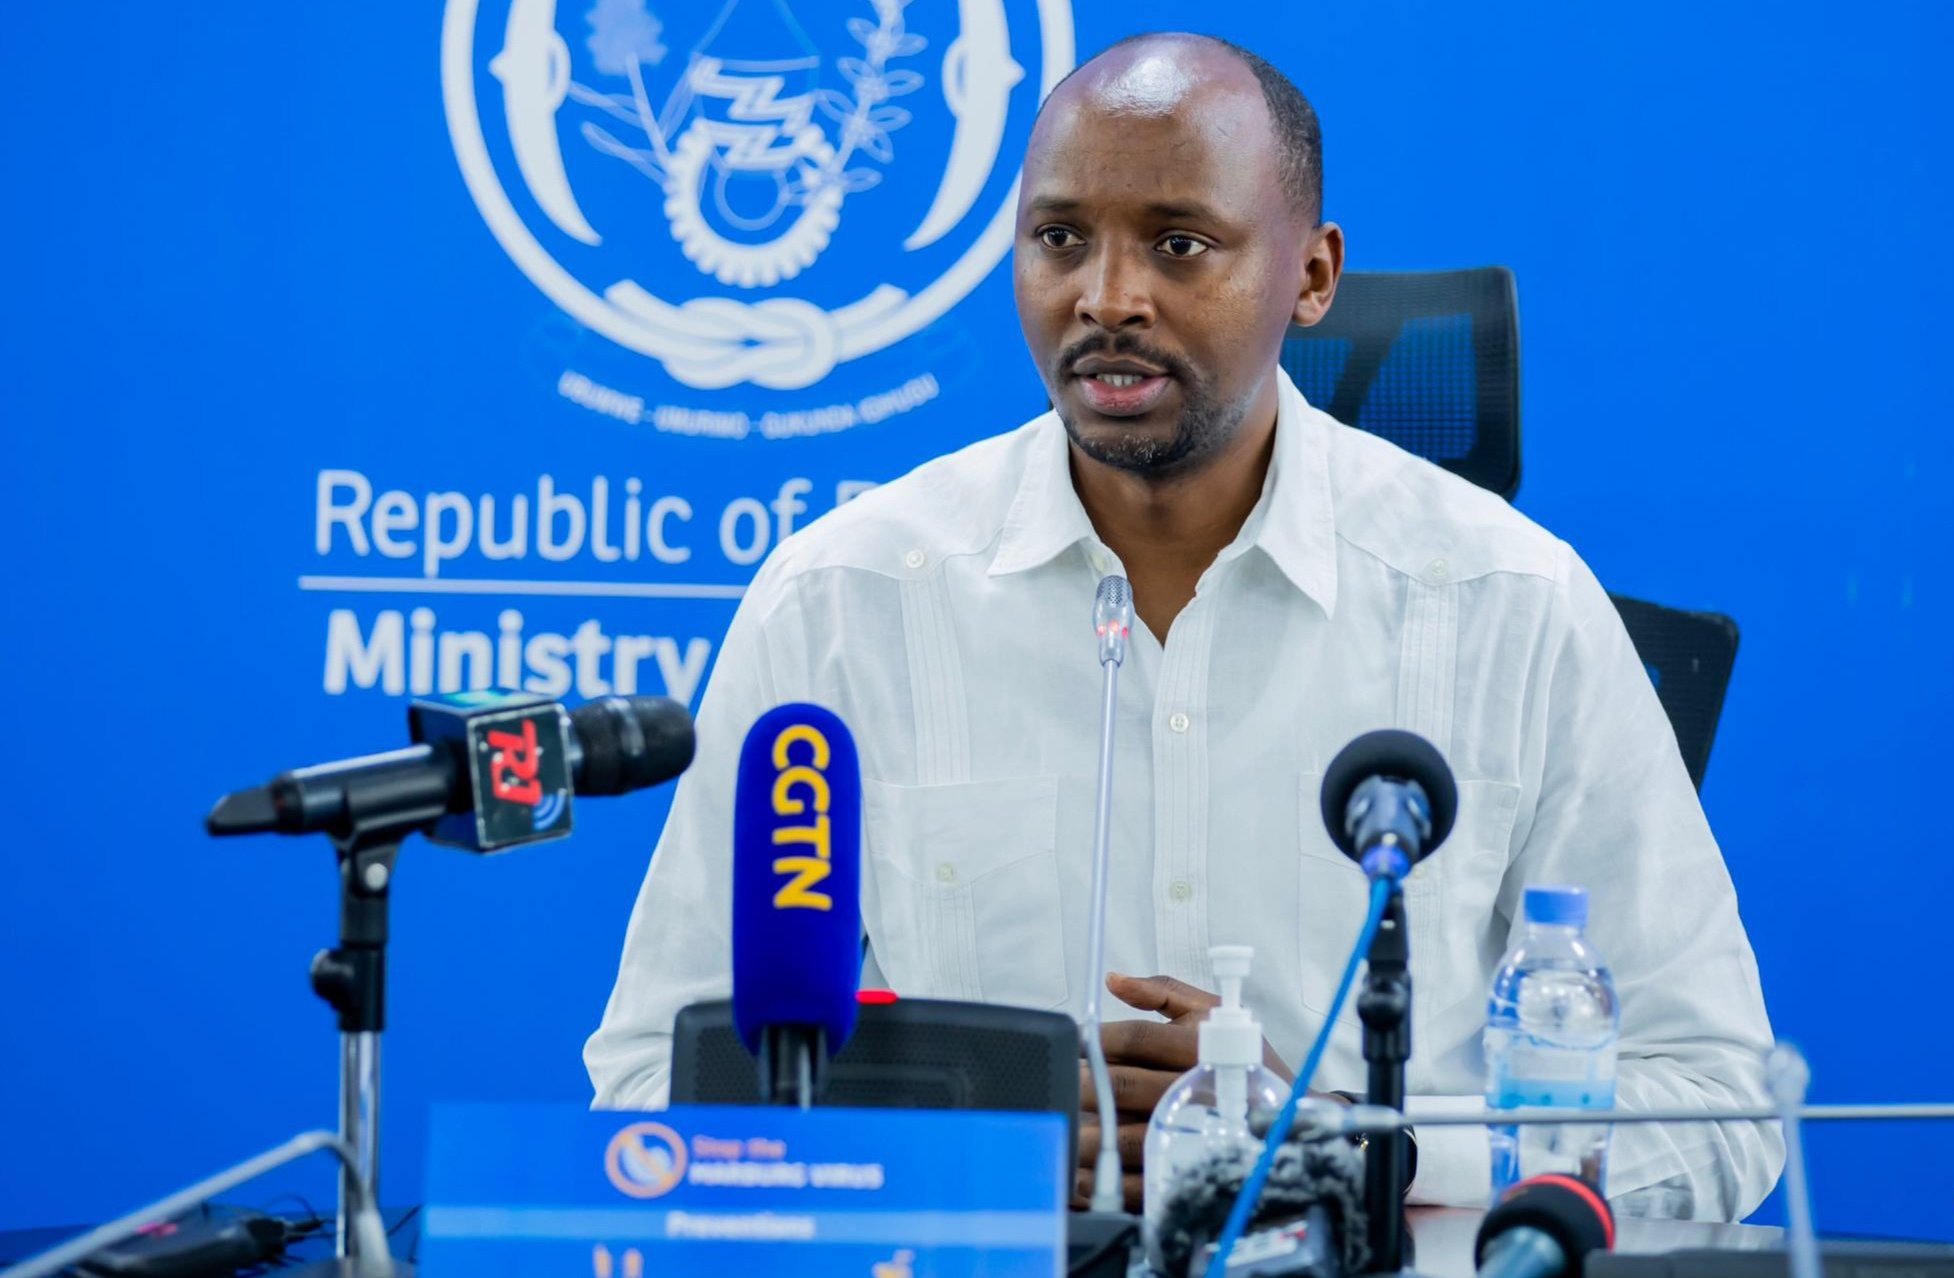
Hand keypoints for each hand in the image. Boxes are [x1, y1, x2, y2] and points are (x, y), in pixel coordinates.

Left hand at [1072, 972, 1310, 1211]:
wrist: (1293, 1118)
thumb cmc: (1246, 1060)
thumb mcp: (1214, 1012)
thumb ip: (1163, 992)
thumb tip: (1113, 980)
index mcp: (1200, 1047)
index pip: (1138, 1038)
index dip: (1098, 1039)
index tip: (1075, 1041)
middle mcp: (1195, 1090)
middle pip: (1125, 1086)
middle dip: (1083, 1085)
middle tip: (1058, 1083)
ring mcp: (1194, 1135)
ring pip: (1127, 1135)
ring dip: (1088, 1133)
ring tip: (1061, 1125)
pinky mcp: (1191, 1171)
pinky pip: (1143, 1180)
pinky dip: (1107, 1182)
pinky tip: (1081, 1174)